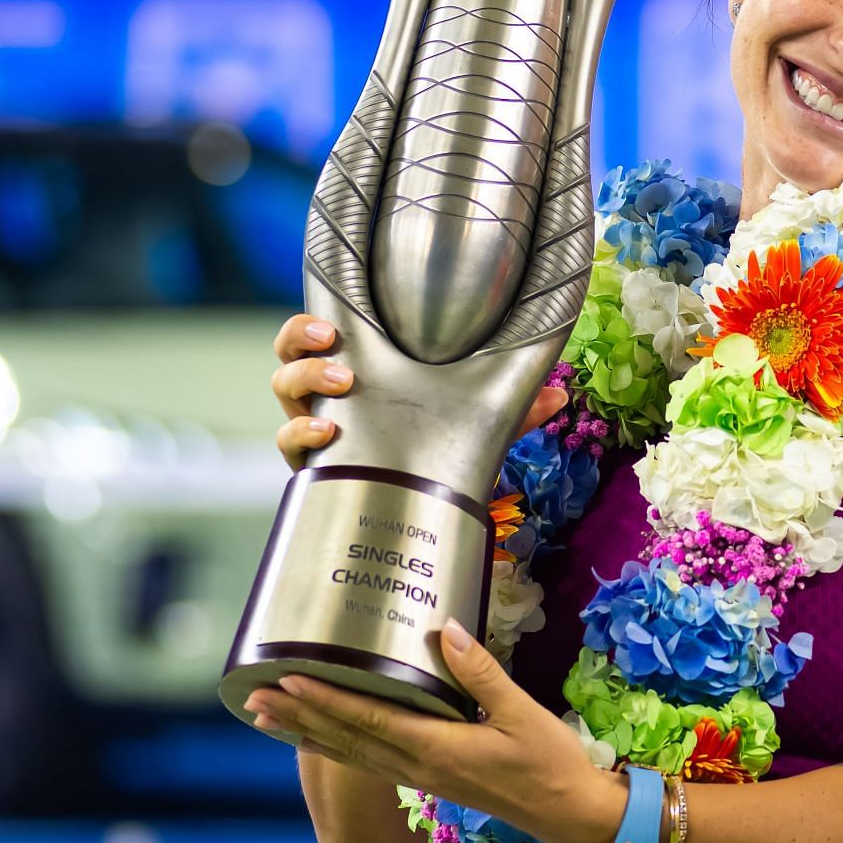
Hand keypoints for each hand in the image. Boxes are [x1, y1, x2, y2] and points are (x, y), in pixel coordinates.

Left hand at [242, 622, 626, 842]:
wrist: (567, 812)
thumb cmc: (549, 761)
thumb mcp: (522, 710)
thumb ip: (480, 671)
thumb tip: (444, 629)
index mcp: (437, 748)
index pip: (368, 719)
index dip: (325, 699)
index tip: (288, 678)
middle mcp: (418, 766)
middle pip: (346, 739)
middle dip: (299, 717)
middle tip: (253, 698)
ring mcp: (421, 777)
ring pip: (351, 754)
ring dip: (307, 733)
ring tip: (268, 717)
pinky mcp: (429, 779)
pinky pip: (369, 761)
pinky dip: (336, 747)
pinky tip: (322, 737)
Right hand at [269, 313, 568, 472]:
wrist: (425, 516)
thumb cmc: (439, 456)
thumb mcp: (477, 426)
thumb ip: (512, 409)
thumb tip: (559, 394)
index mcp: (359, 374)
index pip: (317, 338)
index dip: (309, 327)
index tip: (330, 325)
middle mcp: (327, 398)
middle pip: (288, 360)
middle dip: (302, 349)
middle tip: (338, 353)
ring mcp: (316, 433)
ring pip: (283, 396)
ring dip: (304, 385)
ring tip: (340, 393)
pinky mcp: (315, 470)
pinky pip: (291, 450)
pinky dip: (301, 437)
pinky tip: (327, 434)